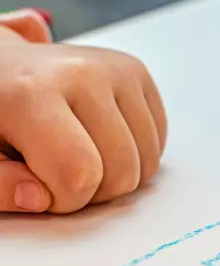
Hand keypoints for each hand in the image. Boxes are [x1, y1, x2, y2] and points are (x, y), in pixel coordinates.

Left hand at [0, 12, 165, 213]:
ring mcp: (115, 70)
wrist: (0, 65)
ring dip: (117, 174)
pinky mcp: (136, 72)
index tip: (40, 187)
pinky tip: (101, 140)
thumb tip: (38, 197)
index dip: (64, 199)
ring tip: (81, 154)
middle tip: (60, 173)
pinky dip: (134, 154)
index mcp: (32, 93)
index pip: (79, 174)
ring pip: (147, 161)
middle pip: (122, 171)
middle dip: (95, 191)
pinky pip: (157, 140)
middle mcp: (82, 74)